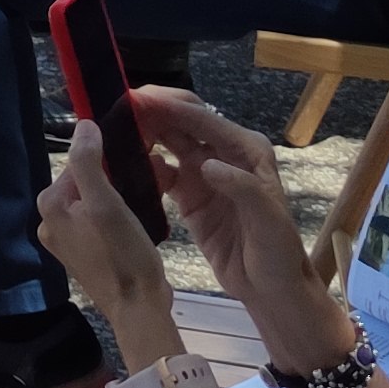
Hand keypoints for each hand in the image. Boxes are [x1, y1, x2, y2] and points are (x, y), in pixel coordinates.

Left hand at [43, 119, 181, 350]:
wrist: (139, 308)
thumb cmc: (122, 254)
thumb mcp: (106, 203)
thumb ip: (89, 163)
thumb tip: (83, 125)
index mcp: (50, 208)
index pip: (78, 164)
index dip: (109, 160)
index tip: (137, 161)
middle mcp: (51, 224)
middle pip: (88, 182)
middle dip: (118, 177)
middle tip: (150, 178)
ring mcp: (69, 242)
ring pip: (97, 201)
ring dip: (122, 194)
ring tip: (150, 194)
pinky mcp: (88, 255)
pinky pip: (102, 222)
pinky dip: (121, 214)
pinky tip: (142, 216)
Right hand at [126, 88, 316, 336]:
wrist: (271, 288)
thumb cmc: (277, 253)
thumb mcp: (268, 220)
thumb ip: (242, 188)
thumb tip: (207, 163)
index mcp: (246, 149)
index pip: (203, 119)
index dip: (170, 107)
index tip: (136, 99)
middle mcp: (224, 154)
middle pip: (182, 122)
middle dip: (151, 111)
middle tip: (114, 108)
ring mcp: (204, 175)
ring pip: (169, 143)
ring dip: (143, 134)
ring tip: (111, 131)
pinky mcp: (190, 197)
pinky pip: (162, 173)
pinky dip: (144, 167)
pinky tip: (124, 167)